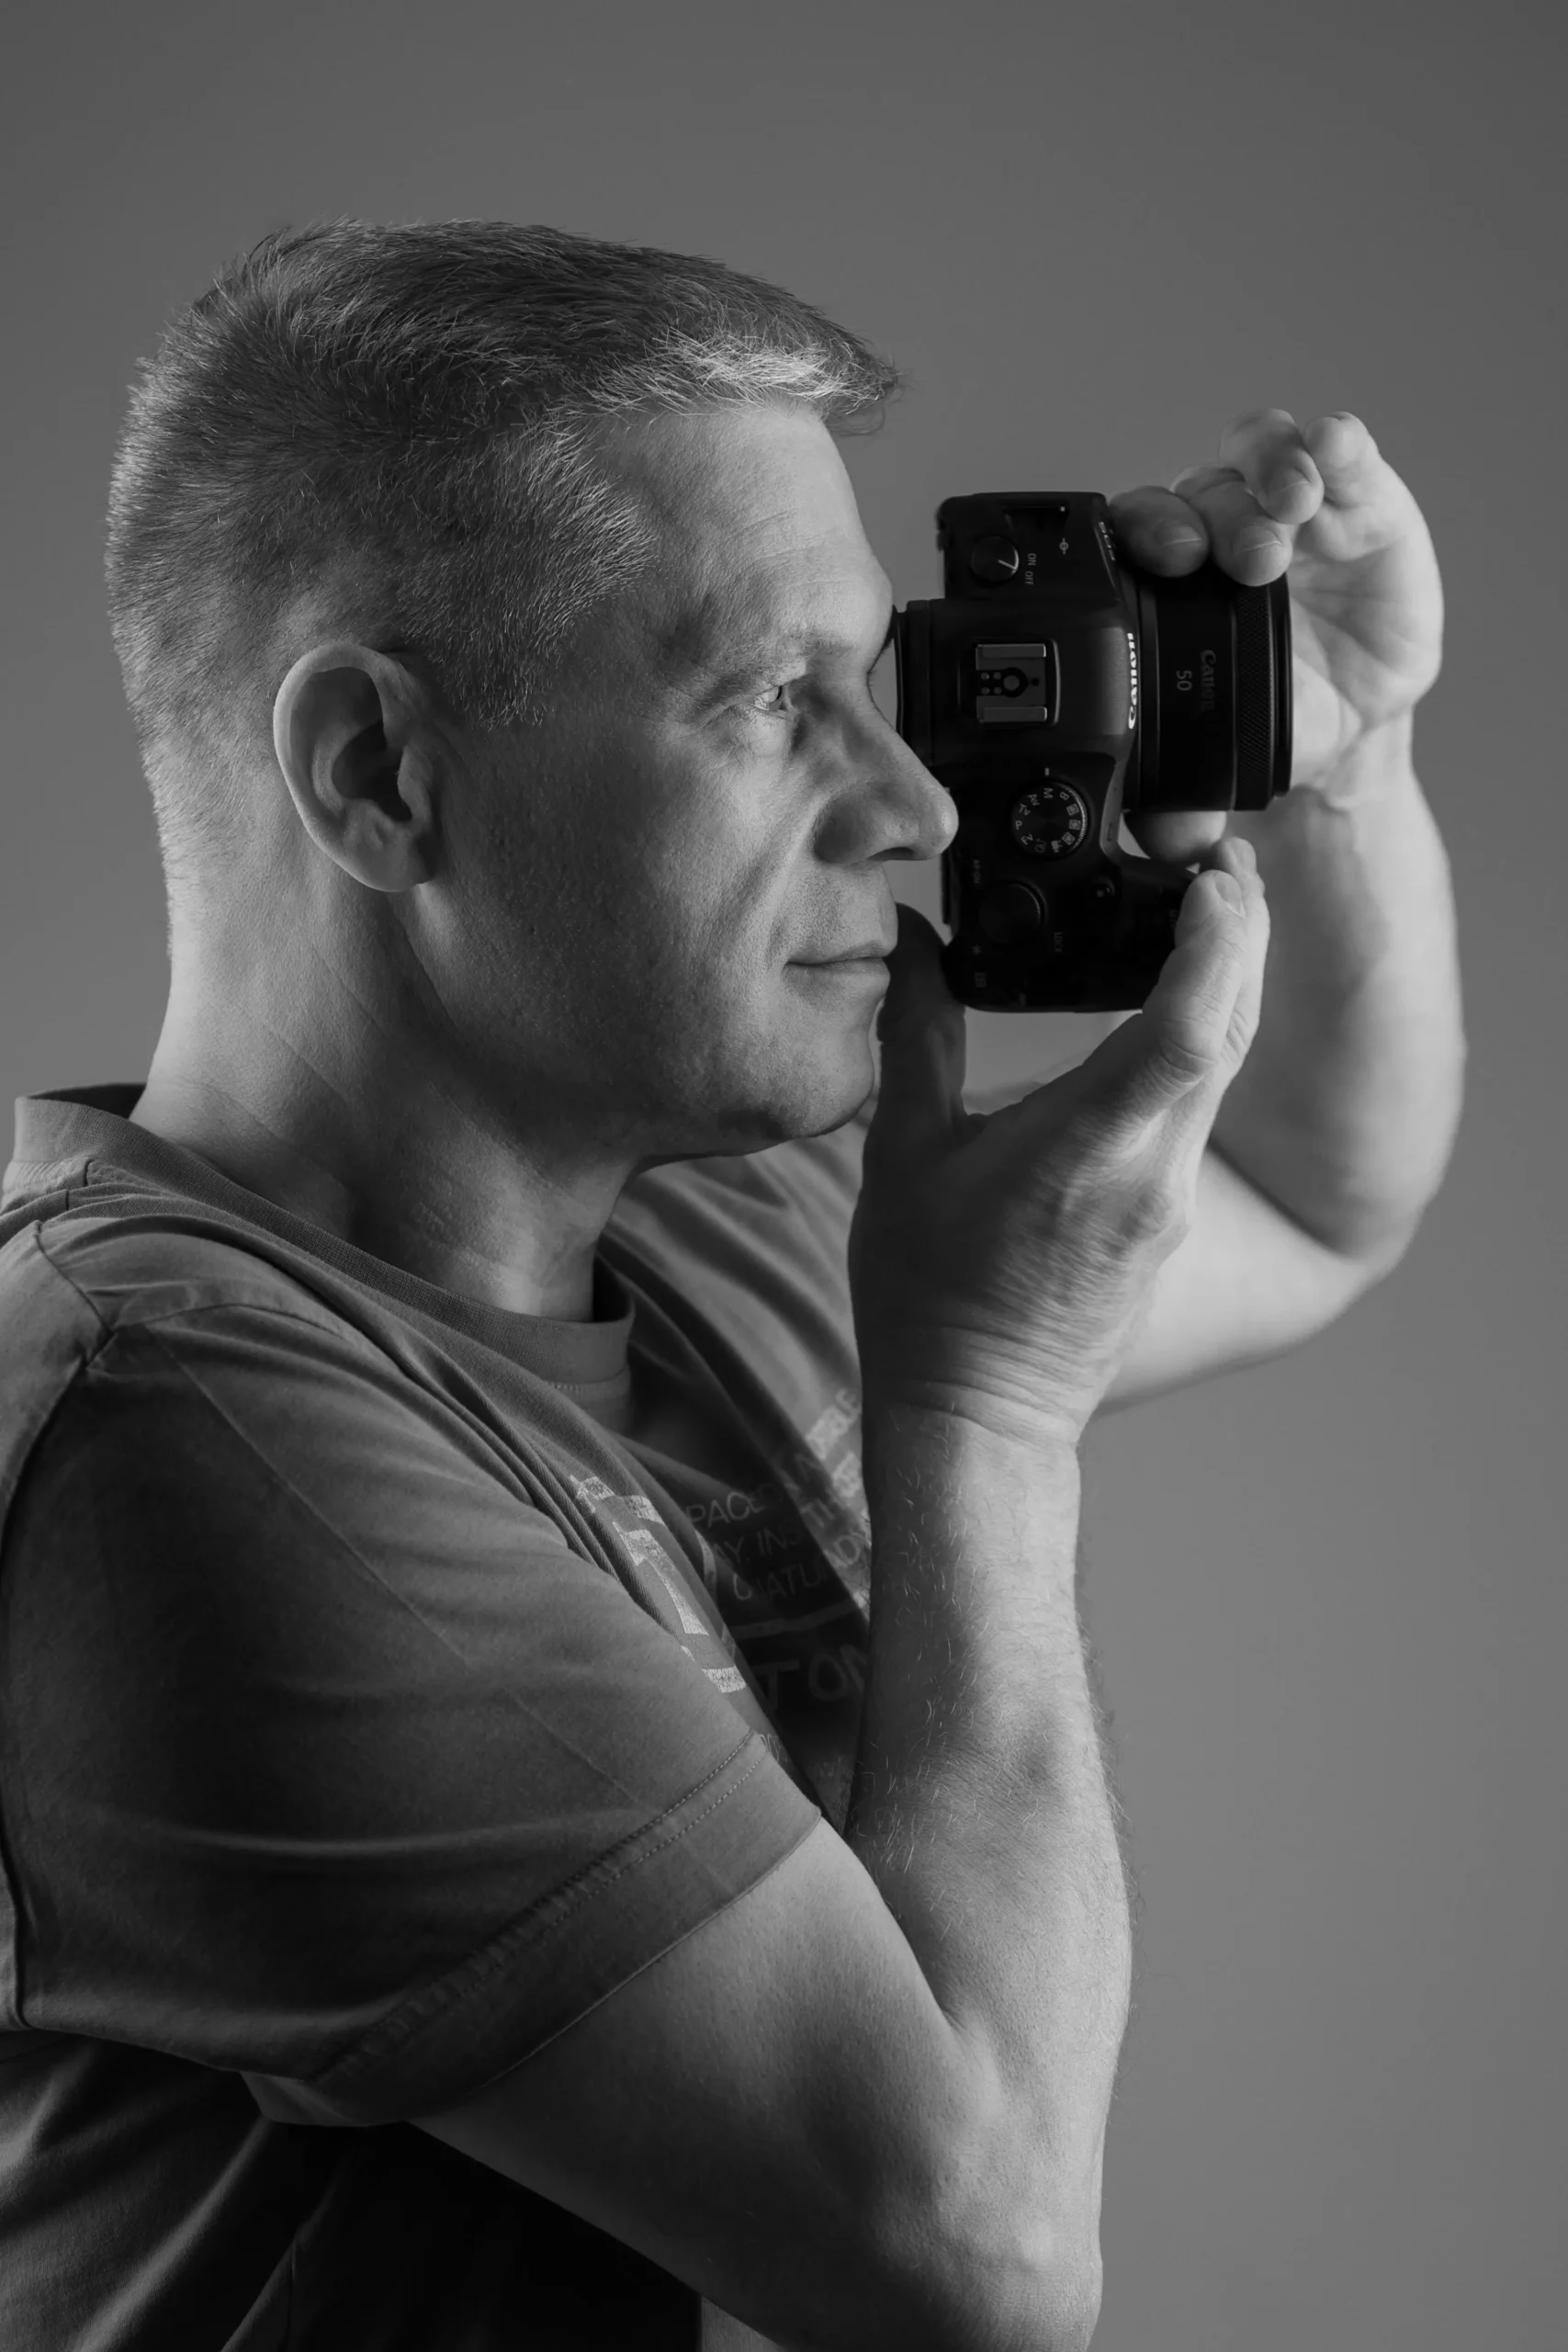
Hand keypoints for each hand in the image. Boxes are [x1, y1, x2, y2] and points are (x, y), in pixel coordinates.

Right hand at [850, 837, 1268, 1451]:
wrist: (979, 1417)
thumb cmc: (930, 1301)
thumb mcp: (901, 1157)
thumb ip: (915, 1039)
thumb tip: (908, 943)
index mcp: (1088, 1151)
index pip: (1186, 1031)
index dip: (1216, 945)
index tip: (1215, 877)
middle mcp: (1151, 1173)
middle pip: (1229, 1031)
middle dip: (1239, 935)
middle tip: (1222, 861)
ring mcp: (1170, 1199)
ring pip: (1225, 1067)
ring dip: (1229, 983)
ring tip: (1211, 911)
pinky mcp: (1169, 1217)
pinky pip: (1202, 1106)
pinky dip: (1204, 1039)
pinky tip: (1178, 1007)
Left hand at [1108, 408, 1442, 865]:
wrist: (1348, 727)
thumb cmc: (1271, 719)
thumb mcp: (1226, 759)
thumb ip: (1185, 794)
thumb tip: (1164, 838)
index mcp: (1166, 581)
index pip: (1136, 533)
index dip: (1144, 534)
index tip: (1168, 561)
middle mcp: (1219, 530)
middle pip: (1199, 491)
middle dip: (1218, 516)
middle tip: (1248, 560)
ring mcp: (1288, 507)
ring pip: (1259, 454)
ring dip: (1272, 471)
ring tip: (1294, 508)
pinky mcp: (1360, 497)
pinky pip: (1341, 450)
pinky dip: (1335, 443)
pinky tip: (1335, 451)